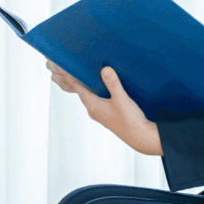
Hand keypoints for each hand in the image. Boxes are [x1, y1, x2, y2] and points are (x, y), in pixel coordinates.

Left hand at [47, 61, 162, 155]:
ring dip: (86, 87)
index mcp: (93, 105)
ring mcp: (99, 114)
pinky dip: (94, 93)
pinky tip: (100, 89)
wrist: (140, 138)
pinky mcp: (107, 116)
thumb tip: (105, 69)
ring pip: (89, 97)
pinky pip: (96, 101)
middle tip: (71, 68)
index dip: (70, 76)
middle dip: (76, 80)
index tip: (63, 66)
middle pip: (81, 92)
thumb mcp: (122, 99)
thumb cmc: (130, 120)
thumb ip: (113, 83)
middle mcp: (93, 110)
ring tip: (84, 76)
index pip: (78, 88)